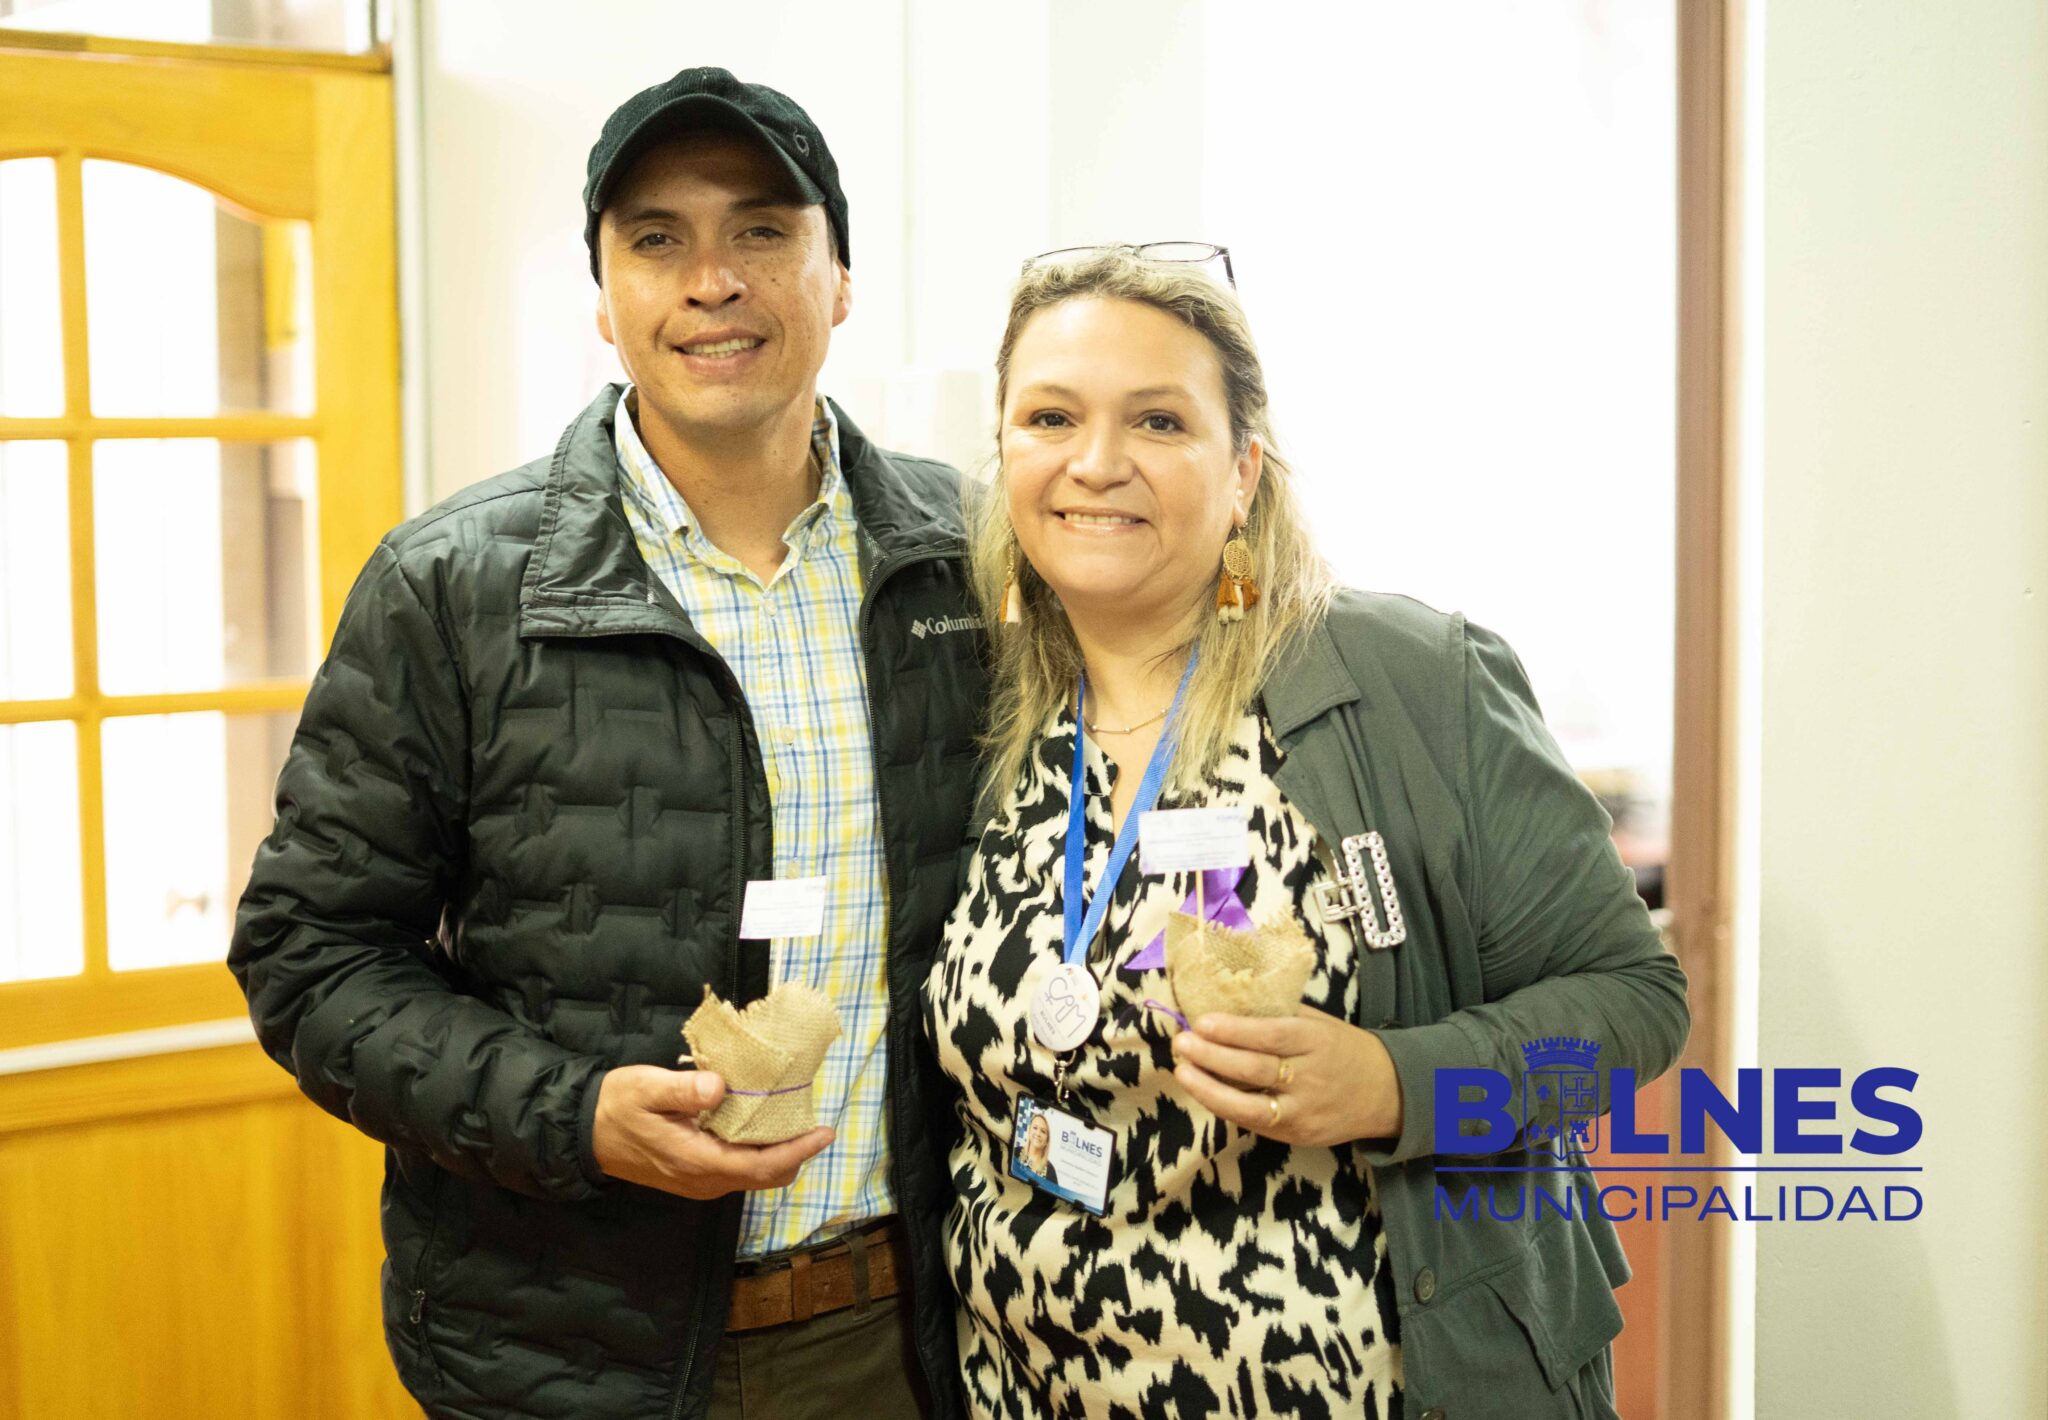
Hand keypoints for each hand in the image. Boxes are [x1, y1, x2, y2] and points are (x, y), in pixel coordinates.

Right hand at [591, 1065, 834, 1199]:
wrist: (584, 1135)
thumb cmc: (616, 1107)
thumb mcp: (645, 1089)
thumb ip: (683, 1090)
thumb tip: (720, 1086)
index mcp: (697, 1161)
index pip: (761, 1165)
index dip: (797, 1151)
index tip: (825, 1132)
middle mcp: (704, 1181)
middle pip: (765, 1177)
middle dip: (796, 1154)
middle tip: (816, 1124)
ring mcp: (699, 1183)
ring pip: (754, 1177)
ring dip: (780, 1156)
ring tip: (796, 1123)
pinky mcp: (694, 1178)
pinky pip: (739, 1171)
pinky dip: (760, 1155)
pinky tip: (763, 1128)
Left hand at [1171, 1004, 1402, 1146]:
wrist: (1388, 1094)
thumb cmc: (1344, 1049)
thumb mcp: (1320, 1023)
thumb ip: (1279, 1015)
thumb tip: (1226, 999)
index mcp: (1317, 1040)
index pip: (1271, 1036)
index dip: (1234, 1030)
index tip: (1201, 1022)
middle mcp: (1311, 1077)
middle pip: (1255, 1069)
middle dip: (1212, 1056)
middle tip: (1181, 1043)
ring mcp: (1303, 1111)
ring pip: (1250, 1105)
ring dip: (1209, 1088)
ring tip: (1182, 1071)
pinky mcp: (1297, 1135)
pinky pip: (1255, 1122)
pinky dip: (1225, 1107)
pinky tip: (1203, 1092)